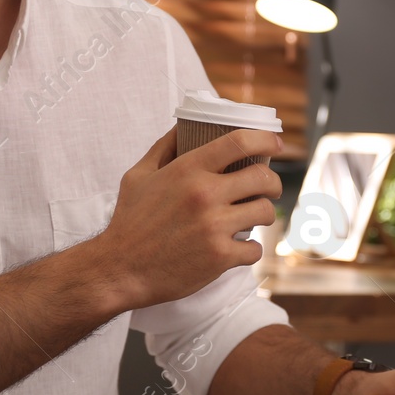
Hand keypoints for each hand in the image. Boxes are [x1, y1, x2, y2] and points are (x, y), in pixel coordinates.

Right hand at [93, 124, 282, 309]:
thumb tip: (183, 126)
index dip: (265, 139)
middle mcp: (205, 195)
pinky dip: (250, 249)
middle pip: (263, 178)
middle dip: (272, 182)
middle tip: (267, 188)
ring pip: (265, 212)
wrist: (119, 269)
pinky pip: (254, 248)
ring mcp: (215, 227)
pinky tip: (238, 248)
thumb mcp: (138, 175)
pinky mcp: (220, 257)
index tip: (275, 144)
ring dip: (263, 214)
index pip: (239, 142)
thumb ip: (164, 148)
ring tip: (252, 217)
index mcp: (188, 170)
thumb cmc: (129, 221)